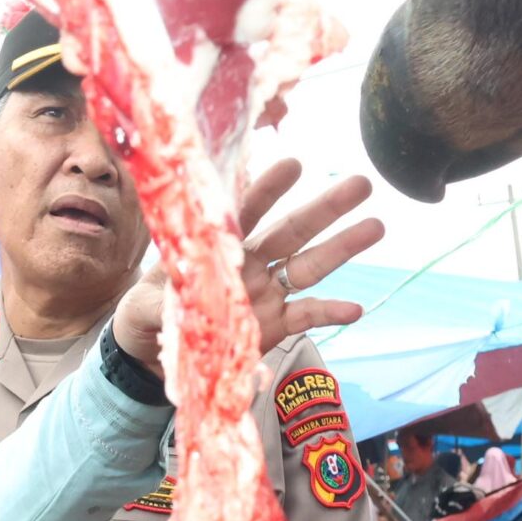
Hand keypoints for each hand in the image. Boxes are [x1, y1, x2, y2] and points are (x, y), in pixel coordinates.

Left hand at [110, 161, 382, 375]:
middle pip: (291, 230)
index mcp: (216, 247)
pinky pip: (306, 315)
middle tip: (361, 183)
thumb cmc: (146, 316)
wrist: (152, 356)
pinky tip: (357, 308)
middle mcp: (248, 262)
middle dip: (325, 207)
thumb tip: (190, 302)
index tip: (294, 164)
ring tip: (376, 226)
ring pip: (309, 265)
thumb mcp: (145, 307)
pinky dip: (330, 312)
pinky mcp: (274, 324)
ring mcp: (265, 291)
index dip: (267, 189)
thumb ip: (167, 304)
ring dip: (342, 247)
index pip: (244, 211)